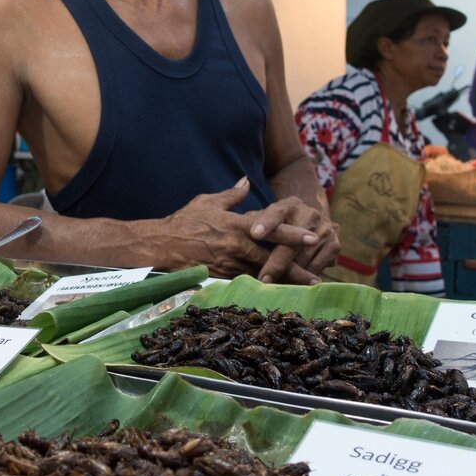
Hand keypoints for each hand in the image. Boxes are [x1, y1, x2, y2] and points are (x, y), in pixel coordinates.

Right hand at [158, 179, 337, 283]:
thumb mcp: (208, 202)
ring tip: (301, 290)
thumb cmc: (184, 221)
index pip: (271, 229)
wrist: (160, 245)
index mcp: (236, 225)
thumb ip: (232, 194)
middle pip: (272, 259)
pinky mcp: (220, 278)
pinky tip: (274, 294)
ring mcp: (228, 264)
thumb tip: (246, 181)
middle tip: (316, 278)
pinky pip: (245, 283)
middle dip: (295, 269)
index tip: (313, 237)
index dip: (294, 234)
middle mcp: (235, 246)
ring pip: (261, 274)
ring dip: (281, 282)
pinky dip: (260, 288)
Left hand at [245, 196, 339, 284]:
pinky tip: (294, 286)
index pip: (275, 213)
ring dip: (290, 274)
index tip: (255, 234)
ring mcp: (325, 228)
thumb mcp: (264, 217)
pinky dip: (305, 277)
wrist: (309, 219)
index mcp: (288, 205)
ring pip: (305, 257)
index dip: (266, 223)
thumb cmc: (277, 223)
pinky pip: (318, 266)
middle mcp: (309, 213)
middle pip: (291, 242)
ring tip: (275, 287)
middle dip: (276, 263)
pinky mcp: (335, 244)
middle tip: (263, 279)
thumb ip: (250, 223)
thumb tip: (232, 229)